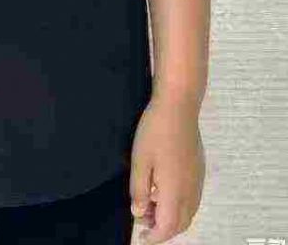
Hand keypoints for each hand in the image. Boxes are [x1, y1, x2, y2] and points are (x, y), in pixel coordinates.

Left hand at [129, 95, 205, 243]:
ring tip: (150, 204)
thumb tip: (140, 213)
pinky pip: (192, 199)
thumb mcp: (139, 161)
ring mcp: (198, 180)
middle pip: (181, 223)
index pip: (168, 226)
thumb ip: (139, 190)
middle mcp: (191, 190)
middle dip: (163, 229)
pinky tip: (163, 190)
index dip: (154, 236)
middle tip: (142, 220)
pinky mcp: (199, 169)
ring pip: (188, 212)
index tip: (141, 238)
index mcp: (175, 191)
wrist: (179, 106)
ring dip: (172, 217)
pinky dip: (179, 205)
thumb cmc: (155, 131)